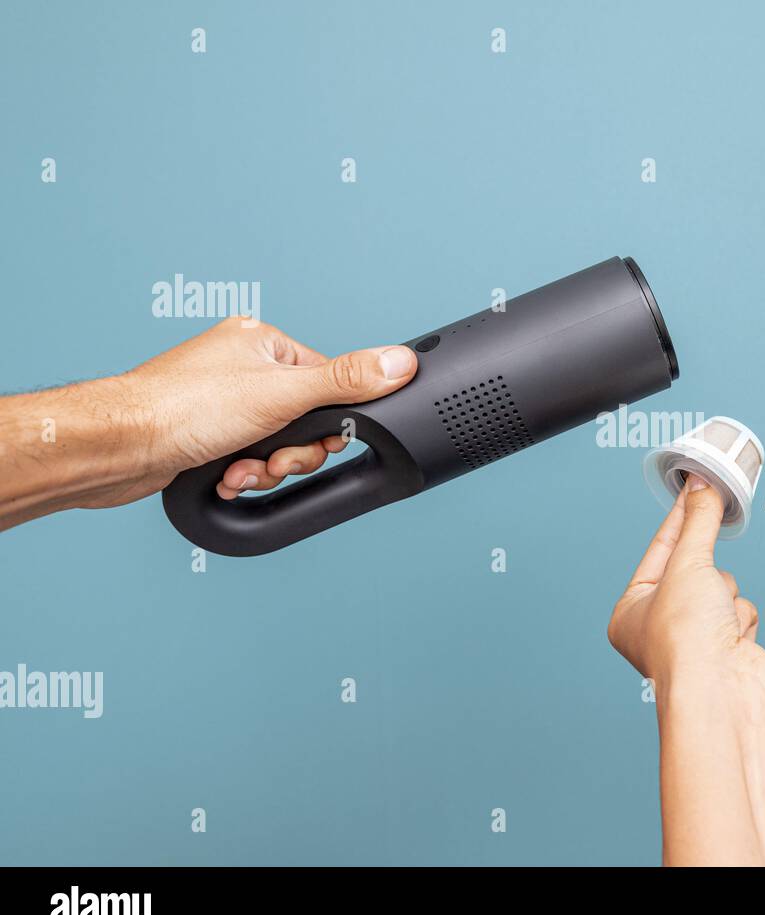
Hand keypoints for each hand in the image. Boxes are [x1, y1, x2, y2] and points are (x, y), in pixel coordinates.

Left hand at [0, 317, 416, 528]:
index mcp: (262, 343)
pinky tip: (224, 475)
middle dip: (290, 452)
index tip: (309, 438)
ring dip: (264, 467)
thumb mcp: (283, 395)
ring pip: (276, 446)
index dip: (324, 423)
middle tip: (269, 455)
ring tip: (238, 468)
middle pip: (304, 422)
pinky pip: (247, 460)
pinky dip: (241, 474)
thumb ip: (347, 381)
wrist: (119, 447)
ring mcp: (221, 404)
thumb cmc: (181, 408)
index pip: (327, 384)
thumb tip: (400, 362)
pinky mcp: (205, 436)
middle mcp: (241, 369)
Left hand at [609, 475, 764, 866]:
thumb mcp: (688, 564)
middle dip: (708, 575)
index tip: (695, 487)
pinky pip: (743, 611)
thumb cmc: (686, 645)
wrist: (723, 694)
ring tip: (716, 623)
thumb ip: (699, 522)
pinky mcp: (728, 649)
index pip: (659, 550)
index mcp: (631, 612)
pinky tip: (733, 640)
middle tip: (704, 579)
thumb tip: (702, 486)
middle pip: (697, 568)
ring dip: (727, 599)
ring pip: (724, 588)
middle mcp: (659, 627)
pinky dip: (742, 620)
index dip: (679, 518)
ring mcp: (695, 639)